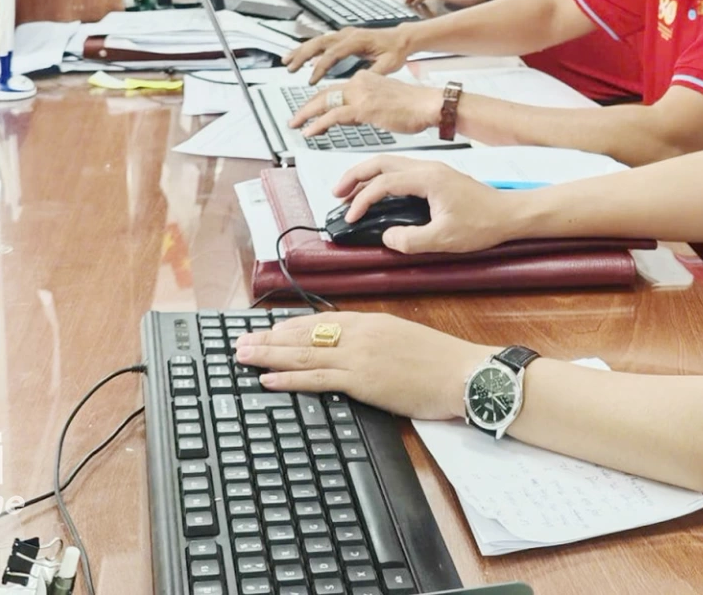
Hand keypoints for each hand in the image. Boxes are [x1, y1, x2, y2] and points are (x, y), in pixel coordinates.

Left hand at [235, 312, 490, 420]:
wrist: (462, 373)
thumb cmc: (440, 360)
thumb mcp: (402, 338)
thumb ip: (373, 341)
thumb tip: (348, 350)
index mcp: (370, 321)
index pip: (319, 321)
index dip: (288, 326)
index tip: (266, 330)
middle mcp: (359, 334)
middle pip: (303, 335)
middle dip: (269, 339)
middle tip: (240, 342)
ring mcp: (359, 356)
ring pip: (302, 355)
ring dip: (269, 356)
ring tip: (244, 356)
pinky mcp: (362, 381)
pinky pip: (317, 379)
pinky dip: (289, 379)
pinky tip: (269, 379)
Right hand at [284, 26, 413, 81]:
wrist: (402, 38)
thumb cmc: (396, 51)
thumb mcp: (388, 64)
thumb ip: (373, 73)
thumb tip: (359, 83)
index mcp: (357, 40)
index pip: (332, 54)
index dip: (320, 68)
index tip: (311, 81)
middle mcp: (348, 35)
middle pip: (319, 43)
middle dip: (301, 55)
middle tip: (289, 68)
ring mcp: (345, 34)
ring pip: (317, 40)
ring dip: (301, 51)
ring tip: (286, 62)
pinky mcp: (344, 37)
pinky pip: (322, 42)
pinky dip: (309, 49)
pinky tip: (300, 58)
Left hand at [289, 72, 437, 137]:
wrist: (430, 105)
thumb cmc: (415, 106)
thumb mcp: (386, 101)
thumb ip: (368, 105)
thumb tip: (357, 115)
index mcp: (365, 78)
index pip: (335, 89)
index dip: (319, 100)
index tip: (310, 110)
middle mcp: (360, 82)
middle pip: (325, 93)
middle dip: (306, 107)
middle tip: (295, 118)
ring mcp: (361, 94)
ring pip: (324, 102)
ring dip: (306, 115)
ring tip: (296, 125)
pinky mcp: (364, 108)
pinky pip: (333, 116)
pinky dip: (318, 124)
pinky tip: (310, 131)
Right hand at [330, 155, 521, 253]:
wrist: (510, 214)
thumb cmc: (483, 223)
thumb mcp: (445, 239)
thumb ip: (411, 240)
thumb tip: (387, 238)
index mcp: (428, 177)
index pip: (384, 182)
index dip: (362, 199)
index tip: (350, 217)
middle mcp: (428, 167)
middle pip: (381, 162)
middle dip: (355, 176)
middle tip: (336, 193)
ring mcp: (432, 169)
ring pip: (390, 163)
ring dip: (367, 175)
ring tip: (350, 192)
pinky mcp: (437, 176)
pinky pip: (401, 171)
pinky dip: (382, 178)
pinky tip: (378, 193)